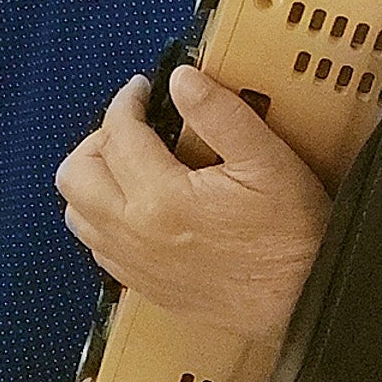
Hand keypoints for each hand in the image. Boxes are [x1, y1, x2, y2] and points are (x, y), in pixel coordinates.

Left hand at [57, 64, 330, 344]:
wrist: (306, 302)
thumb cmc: (291, 234)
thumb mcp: (267, 160)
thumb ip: (219, 114)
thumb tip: (180, 79)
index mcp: (161, 198)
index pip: (118, 134)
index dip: (127, 101)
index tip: (143, 89)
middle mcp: (136, 234)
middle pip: (75, 176)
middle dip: (97, 139)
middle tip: (131, 125)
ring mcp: (136, 266)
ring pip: (77, 215)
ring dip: (93, 181)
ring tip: (129, 162)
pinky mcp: (147, 288)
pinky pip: (99, 248)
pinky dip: (103, 218)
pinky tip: (137, 205)